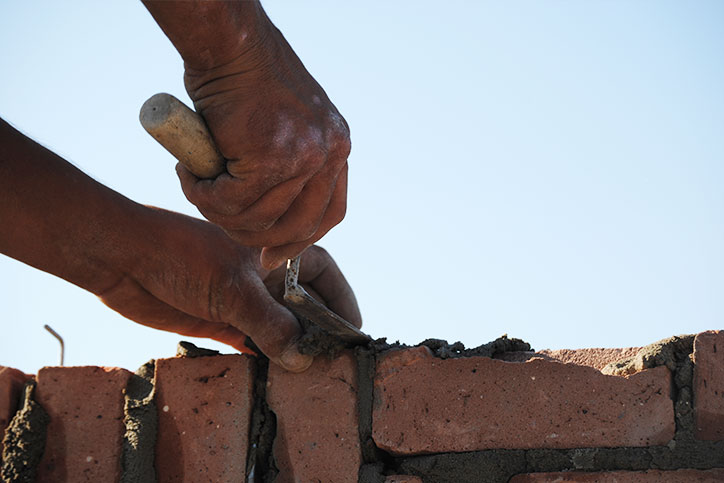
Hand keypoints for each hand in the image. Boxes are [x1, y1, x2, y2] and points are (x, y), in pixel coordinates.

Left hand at [98, 208, 360, 371]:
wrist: (124, 258)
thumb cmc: (182, 253)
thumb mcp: (233, 286)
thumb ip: (270, 323)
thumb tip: (302, 359)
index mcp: (278, 253)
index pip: (326, 277)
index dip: (342, 304)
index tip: (354, 335)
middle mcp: (267, 277)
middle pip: (306, 307)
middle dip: (320, 333)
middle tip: (334, 363)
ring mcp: (245, 299)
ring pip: (281, 328)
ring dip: (293, 350)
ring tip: (311, 376)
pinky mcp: (223, 321)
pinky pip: (255, 343)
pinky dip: (266, 359)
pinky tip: (277, 375)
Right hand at [177, 27, 350, 269]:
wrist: (229, 42)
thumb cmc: (246, 80)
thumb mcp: (285, 124)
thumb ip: (289, 165)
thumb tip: (274, 215)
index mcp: (335, 147)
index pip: (329, 213)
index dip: (298, 241)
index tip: (272, 255)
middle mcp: (328, 153)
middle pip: (298, 226)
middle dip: (256, 237)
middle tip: (223, 223)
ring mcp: (303, 156)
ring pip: (258, 218)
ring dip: (220, 212)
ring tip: (198, 187)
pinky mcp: (270, 156)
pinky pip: (231, 201)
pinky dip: (203, 195)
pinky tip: (189, 174)